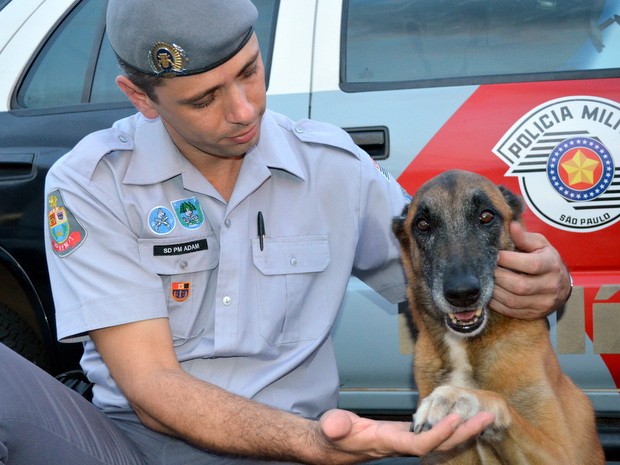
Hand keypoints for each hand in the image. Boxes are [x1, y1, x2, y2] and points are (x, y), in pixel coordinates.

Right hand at [316, 409, 494, 462]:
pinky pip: (431, 433)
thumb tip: (336, 426)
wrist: (331, 445)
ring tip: (483, 416)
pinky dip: (447, 426)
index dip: (437, 434)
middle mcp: (399, 445)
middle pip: (437, 444)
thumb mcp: (330, 428)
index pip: (417, 444)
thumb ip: (335, 426)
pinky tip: (460, 418)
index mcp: (386, 442)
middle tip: (486, 417)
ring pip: (438, 439)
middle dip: (462, 432)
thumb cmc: (332, 436)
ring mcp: (403, 441)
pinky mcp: (402, 434)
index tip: (455, 420)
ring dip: (461, 429)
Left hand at [490, 222, 570, 319]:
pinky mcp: (533, 314)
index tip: (495, 254)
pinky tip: (488, 293)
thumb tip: (511, 225)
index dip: (509, 260)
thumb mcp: (540, 244)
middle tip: (485, 268)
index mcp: (551, 265)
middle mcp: (550, 286)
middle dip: (498, 276)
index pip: (531, 265)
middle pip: (520, 286)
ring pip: (513, 301)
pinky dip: (495, 303)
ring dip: (494, 291)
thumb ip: (524, 237)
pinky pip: (510, 311)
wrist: (561, 285)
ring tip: (484, 280)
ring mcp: (543, 303)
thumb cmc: (546, 259)